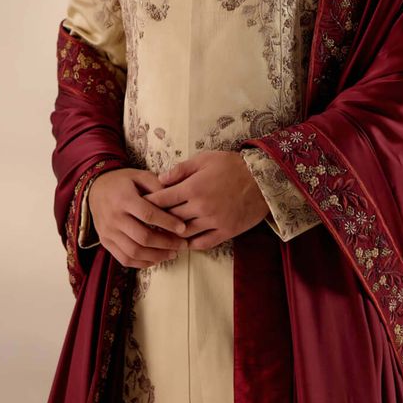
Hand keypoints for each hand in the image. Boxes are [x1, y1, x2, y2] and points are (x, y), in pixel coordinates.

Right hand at [89, 167, 188, 268]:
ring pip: (134, 252)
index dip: (167, 223)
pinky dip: (142, 263)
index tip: (183, 228)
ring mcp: (108, 232)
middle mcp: (114, 217)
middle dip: (166, 243)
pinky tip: (156, 259)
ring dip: (156, 256)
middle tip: (182, 244)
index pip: (148, 214)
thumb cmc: (122, 182)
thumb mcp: (139, 176)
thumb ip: (157, 186)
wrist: (95, 188)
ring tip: (172, 253)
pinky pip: (124, 259)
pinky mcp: (105, 242)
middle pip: (143, 237)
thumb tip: (176, 199)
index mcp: (123, 198)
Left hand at [143, 151, 269, 250]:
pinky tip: (184, 241)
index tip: (139, 205)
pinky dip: (190, 244)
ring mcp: (213, 222)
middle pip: (170, 218)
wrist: (263, 180)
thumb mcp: (205, 159)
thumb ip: (181, 169)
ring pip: (184, 233)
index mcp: (194, 188)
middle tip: (146, 222)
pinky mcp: (225, 232)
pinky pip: (202, 243)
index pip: (162, 199)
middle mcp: (201, 207)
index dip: (149, 203)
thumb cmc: (232, 165)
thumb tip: (160, 179)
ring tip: (162, 234)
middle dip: (157, 220)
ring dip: (172, 235)